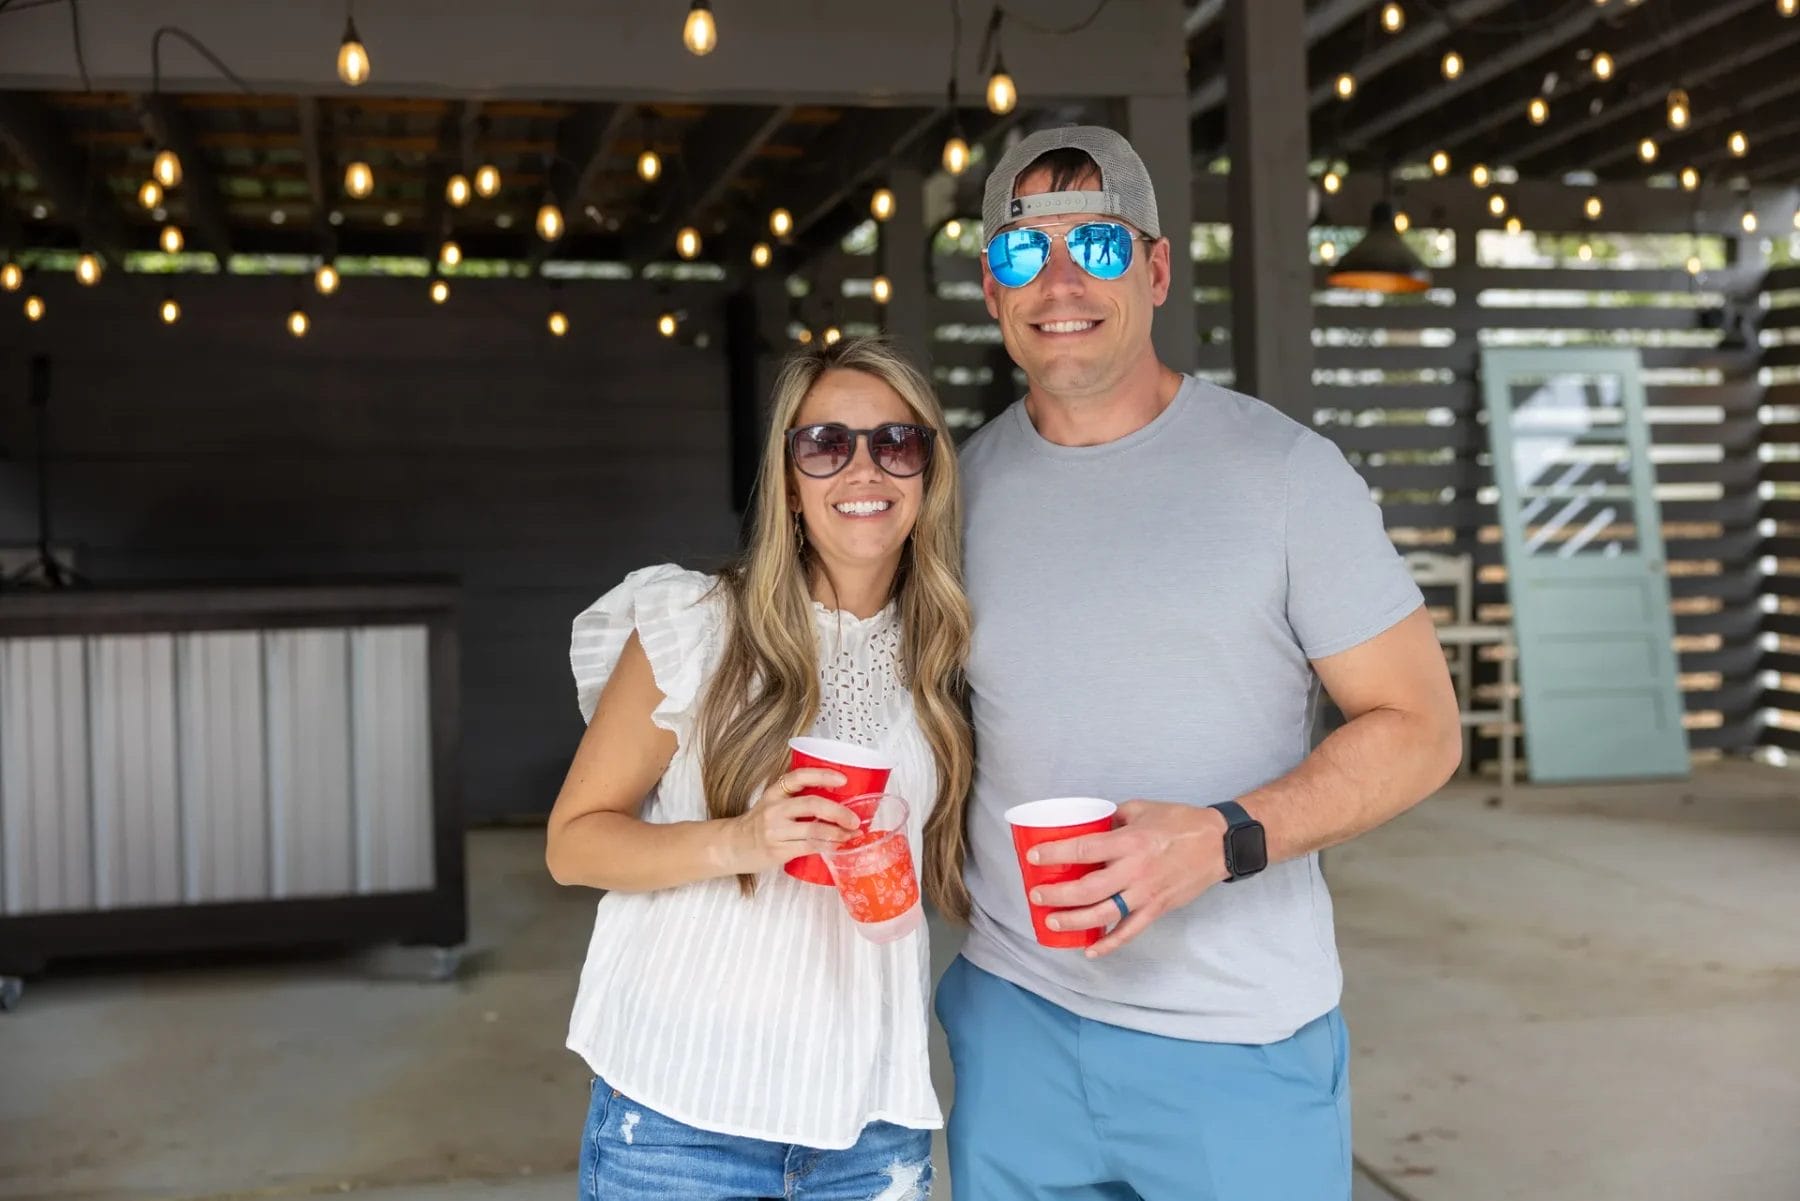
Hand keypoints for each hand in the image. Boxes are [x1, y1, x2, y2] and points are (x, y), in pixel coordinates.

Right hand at [714, 769, 861, 875]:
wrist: (732, 846)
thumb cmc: (759, 825)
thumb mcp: (772, 804)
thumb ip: (796, 800)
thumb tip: (836, 802)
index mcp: (775, 793)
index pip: (799, 777)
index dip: (822, 776)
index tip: (842, 780)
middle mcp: (774, 809)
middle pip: (812, 804)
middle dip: (838, 811)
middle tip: (855, 819)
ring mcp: (776, 831)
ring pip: (814, 829)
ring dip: (837, 833)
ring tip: (851, 834)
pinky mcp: (778, 850)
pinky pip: (809, 847)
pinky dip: (827, 846)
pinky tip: (837, 846)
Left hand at [1027, 800, 1230, 957]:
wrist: (1219, 843)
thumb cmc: (1180, 822)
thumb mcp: (1141, 809)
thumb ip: (1112, 818)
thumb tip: (1086, 824)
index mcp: (1129, 842)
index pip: (1083, 850)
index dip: (1055, 854)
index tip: (1034, 858)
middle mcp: (1135, 870)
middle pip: (1087, 889)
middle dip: (1056, 895)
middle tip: (1037, 896)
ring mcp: (1146, 894)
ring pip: (1104, 915)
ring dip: (1074, 921)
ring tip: (1051, 922)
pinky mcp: (1157, 908)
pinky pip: (1130, 931)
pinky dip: (1109, 944)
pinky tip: (1090, 950)